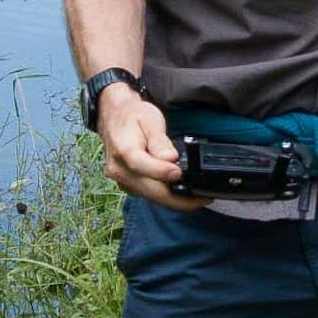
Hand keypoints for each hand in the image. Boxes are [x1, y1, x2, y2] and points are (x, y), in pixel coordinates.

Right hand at [94, 79, 189, 205]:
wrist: (114, 118)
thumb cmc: (133, 116)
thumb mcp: (150, 120)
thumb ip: (160, 141)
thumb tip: (170, 159)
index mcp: (124, 150)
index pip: (143, 166)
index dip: (163, 172)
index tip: (181, 173)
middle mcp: (120, 171)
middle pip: (151, 191)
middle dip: (179, 199)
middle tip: (203, 198)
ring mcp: (122, 181)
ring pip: (152, 197)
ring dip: (175, 201)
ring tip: (198, 198)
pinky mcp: (128, 186)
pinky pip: (149, 195)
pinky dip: (166, 196)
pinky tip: (182, 193)